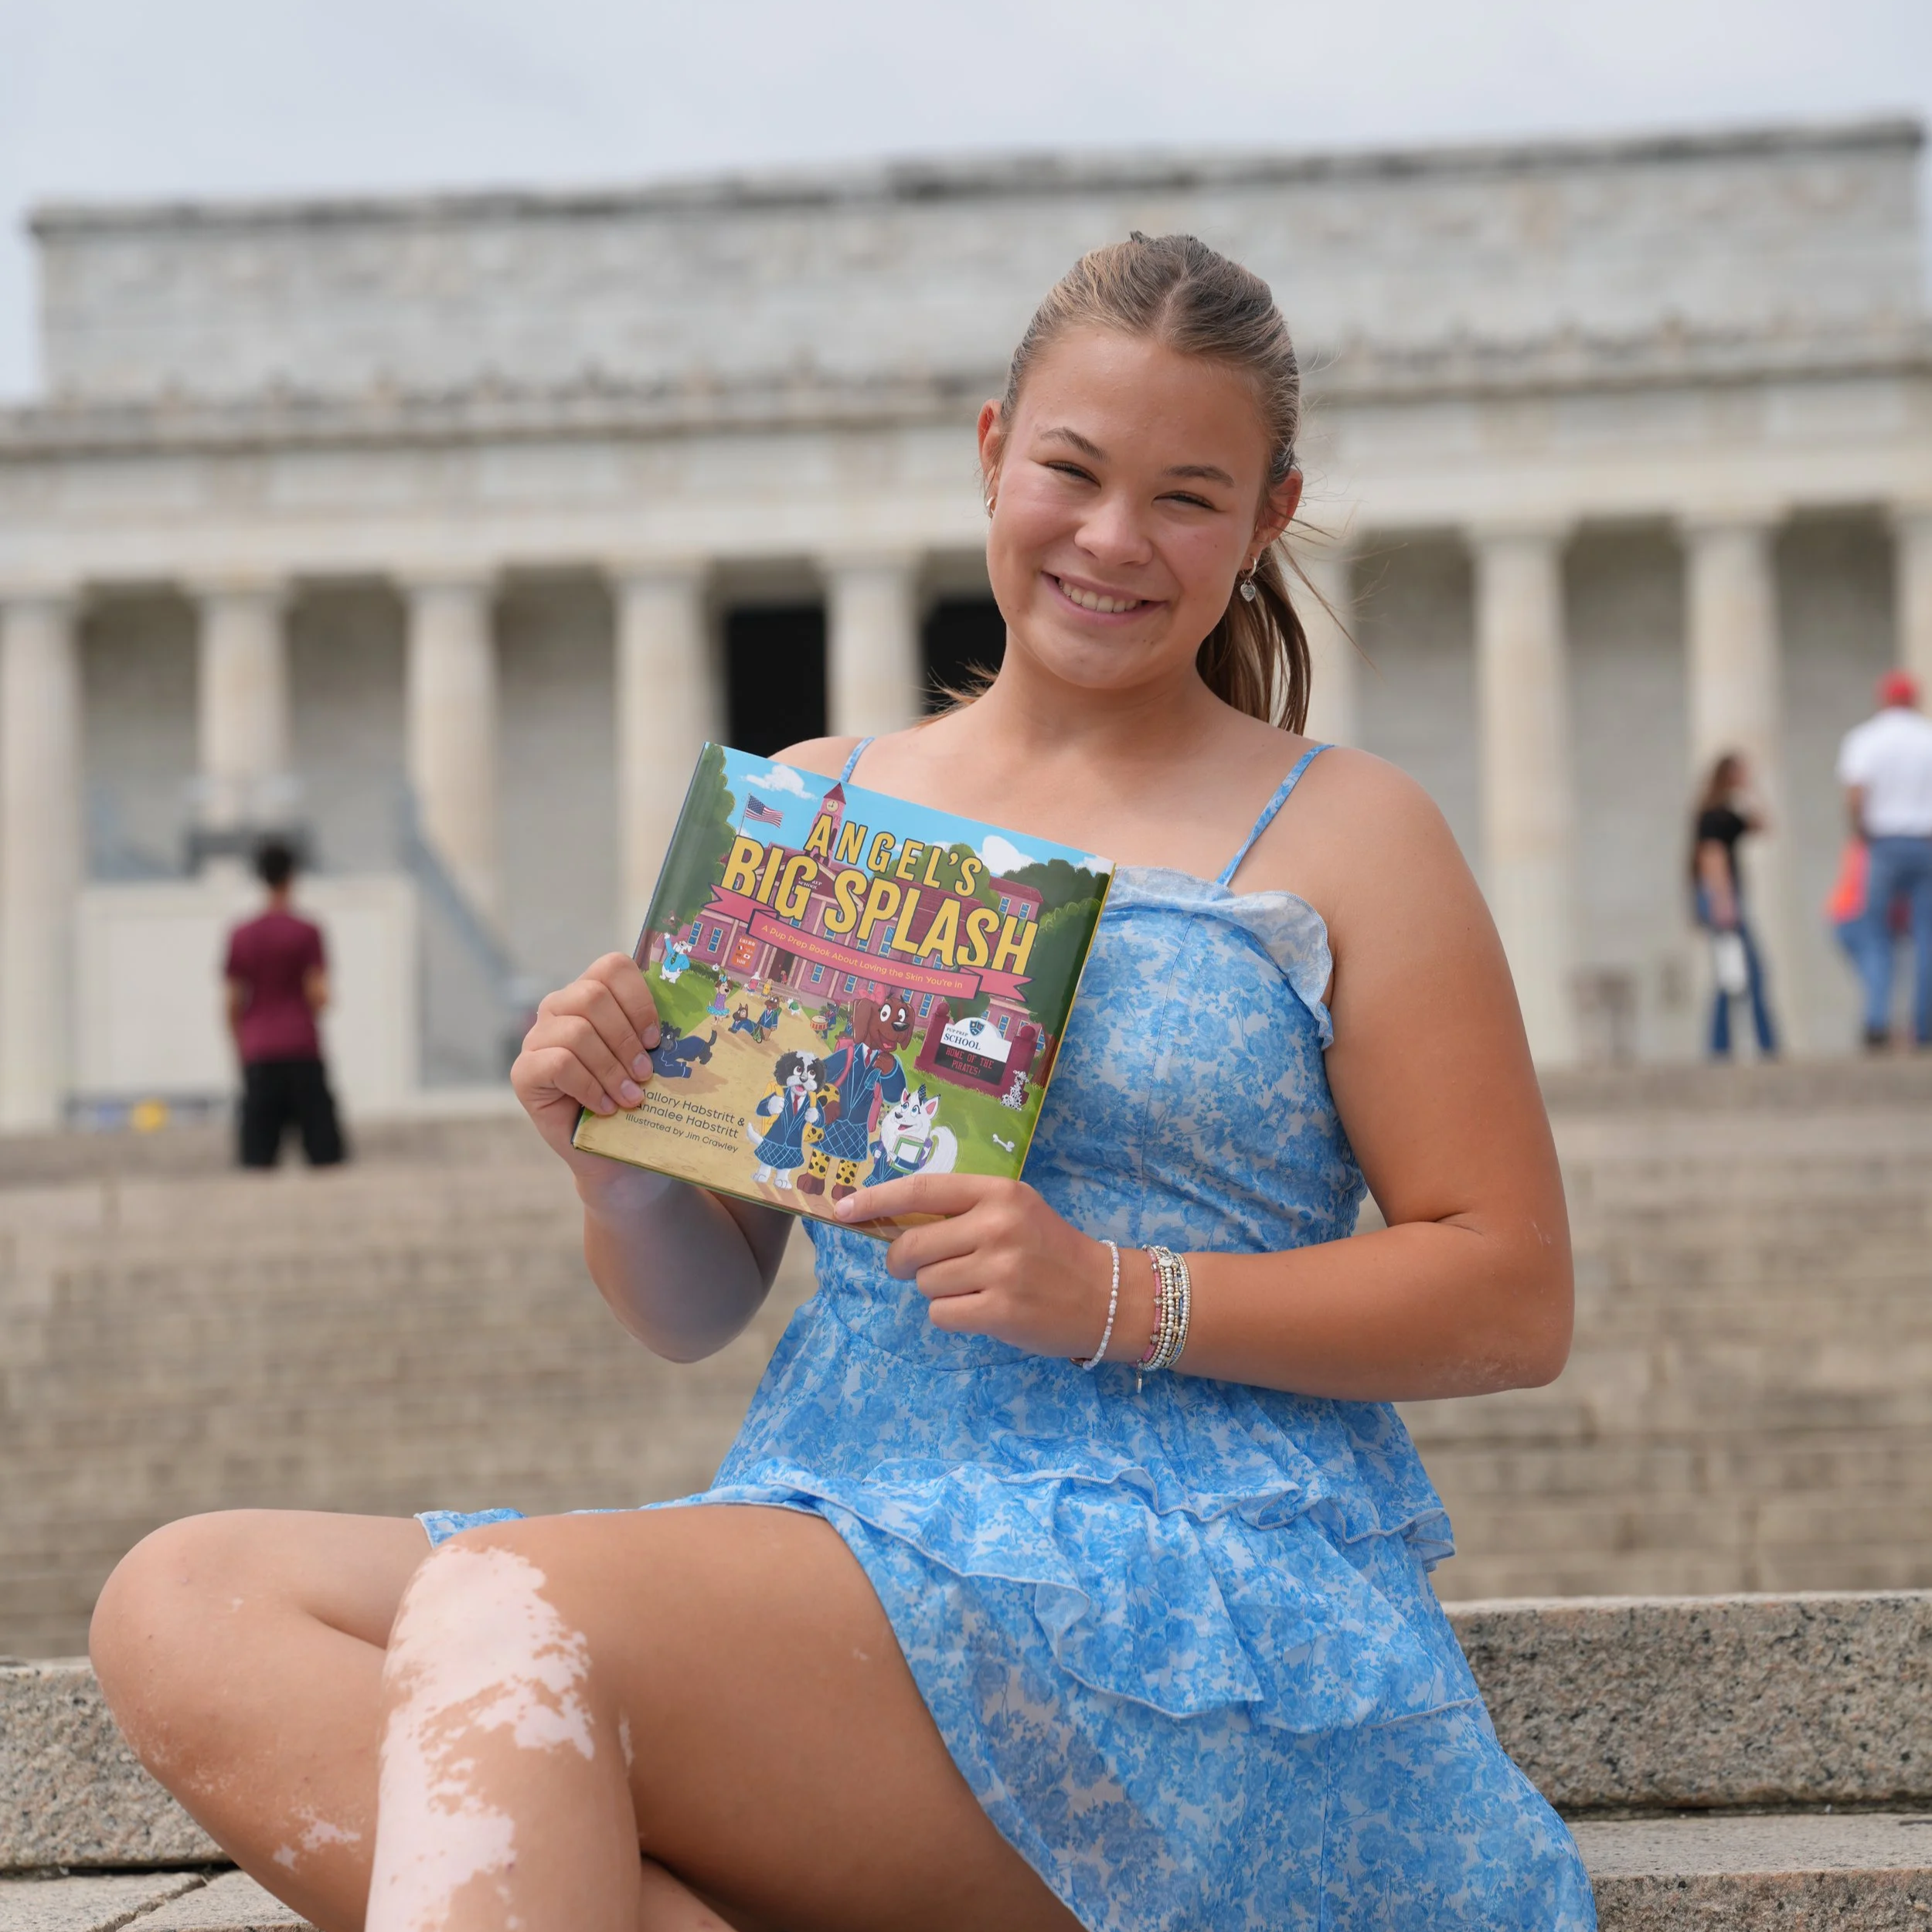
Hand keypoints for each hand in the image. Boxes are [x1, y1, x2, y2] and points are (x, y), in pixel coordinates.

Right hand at [510, 953, 660, 1172]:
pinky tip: (605, 1107)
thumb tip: (679, 1027)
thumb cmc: (632, 1096)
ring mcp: (537, 1038)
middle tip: (645, 1073)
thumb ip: (655, 1033)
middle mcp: (559, 1008)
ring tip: (631, 1097)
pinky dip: (589, 1087)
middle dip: (625, 1038)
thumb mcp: (649, 1059)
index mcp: (591, 994)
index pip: (611, 967)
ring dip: (611, 1069)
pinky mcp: (524, 1071)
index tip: (655, 1038)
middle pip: (592, 996)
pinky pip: (558, 1064)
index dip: (638, 999)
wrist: (610, 1150)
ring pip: (577, 1032)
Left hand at [835, 1174, 1143, 1360]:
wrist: (1106, 1295)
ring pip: (925, 1283)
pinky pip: (941, 1314)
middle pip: (912, 1246)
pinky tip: (980, 1310)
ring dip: (937, 1291)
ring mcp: (1000, 1269)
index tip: (843, 1209)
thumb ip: (962, 1211)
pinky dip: (951, 1316)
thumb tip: (892, 1223)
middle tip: (917, 1268)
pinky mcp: (1001, 1310)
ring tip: (974, 1288)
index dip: (876, 1200)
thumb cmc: (1051, 1251)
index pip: (921, 1190)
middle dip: (903, 1262)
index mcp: (998, 1193)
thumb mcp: (1013, 1211)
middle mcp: (998, 1225)